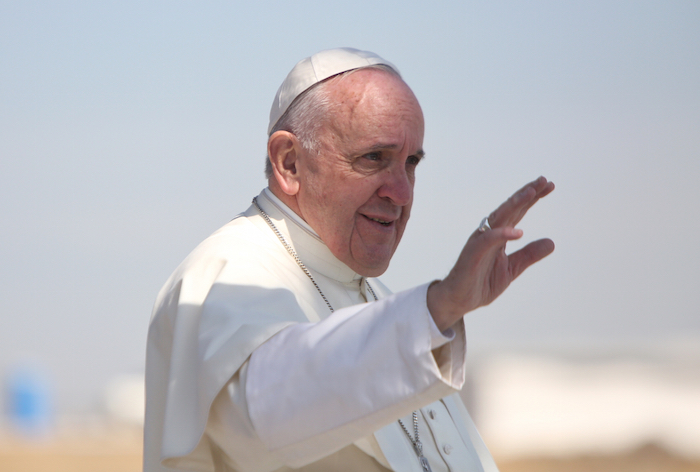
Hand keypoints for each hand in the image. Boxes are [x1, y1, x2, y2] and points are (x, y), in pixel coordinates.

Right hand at [427, 176, 554, 330]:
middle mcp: (489, 233)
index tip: (548, 185)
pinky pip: (487, 241)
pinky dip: (501, 234)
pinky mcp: (472, 254)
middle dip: (526, 194)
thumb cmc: (480, 282)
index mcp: (498, 235)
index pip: (518, 212)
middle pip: (510, 209)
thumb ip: (529, 255)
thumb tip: (551, 242)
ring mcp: (480, 242)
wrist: (459, 300)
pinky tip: (518, 231)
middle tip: (543, 181)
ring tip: (530, 193)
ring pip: (498, 218)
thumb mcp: (512, 269)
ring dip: (514, 204)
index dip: (532, 198)